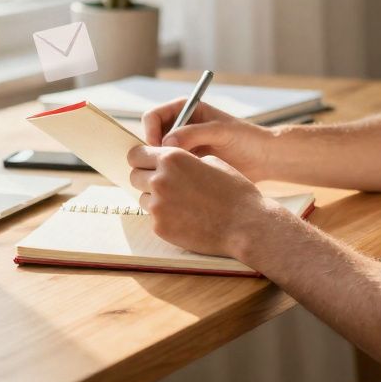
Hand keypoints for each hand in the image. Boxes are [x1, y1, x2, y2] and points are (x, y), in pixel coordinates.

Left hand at [127, 145, 273, 257]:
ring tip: (181, 203)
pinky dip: (165, 218)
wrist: (246, 225)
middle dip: (145, 178)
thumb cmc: (234, 192)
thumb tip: (166, 161)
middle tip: (163, 185)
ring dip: (155, 199)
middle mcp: (159, 180)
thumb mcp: (211, 162)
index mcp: (172, 158)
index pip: (136, 154)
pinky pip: (154, 218)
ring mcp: (157, 206)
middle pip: (134, 176)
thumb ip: (184, 159)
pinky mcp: (160, 227)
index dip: (141, 159)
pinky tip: (186, 218)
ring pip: (142, 198)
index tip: (147, 164)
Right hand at [141, 99, 275, 180]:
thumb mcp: (221, 131)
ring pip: (158, 157)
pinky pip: (169, 170)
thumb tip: (167, 143)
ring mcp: (182, 147)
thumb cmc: (247, 138)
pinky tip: (183, 183)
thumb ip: (194, 133)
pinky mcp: (187, 165)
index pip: (153, 117)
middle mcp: (179, 127)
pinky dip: (172, 176)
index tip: (158, 148)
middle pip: (151, 138)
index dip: (151, 131)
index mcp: (185, 110)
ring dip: (162, 166)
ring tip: (178, 176)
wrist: (263, 159)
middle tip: (165, 167)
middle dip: (154, 152)